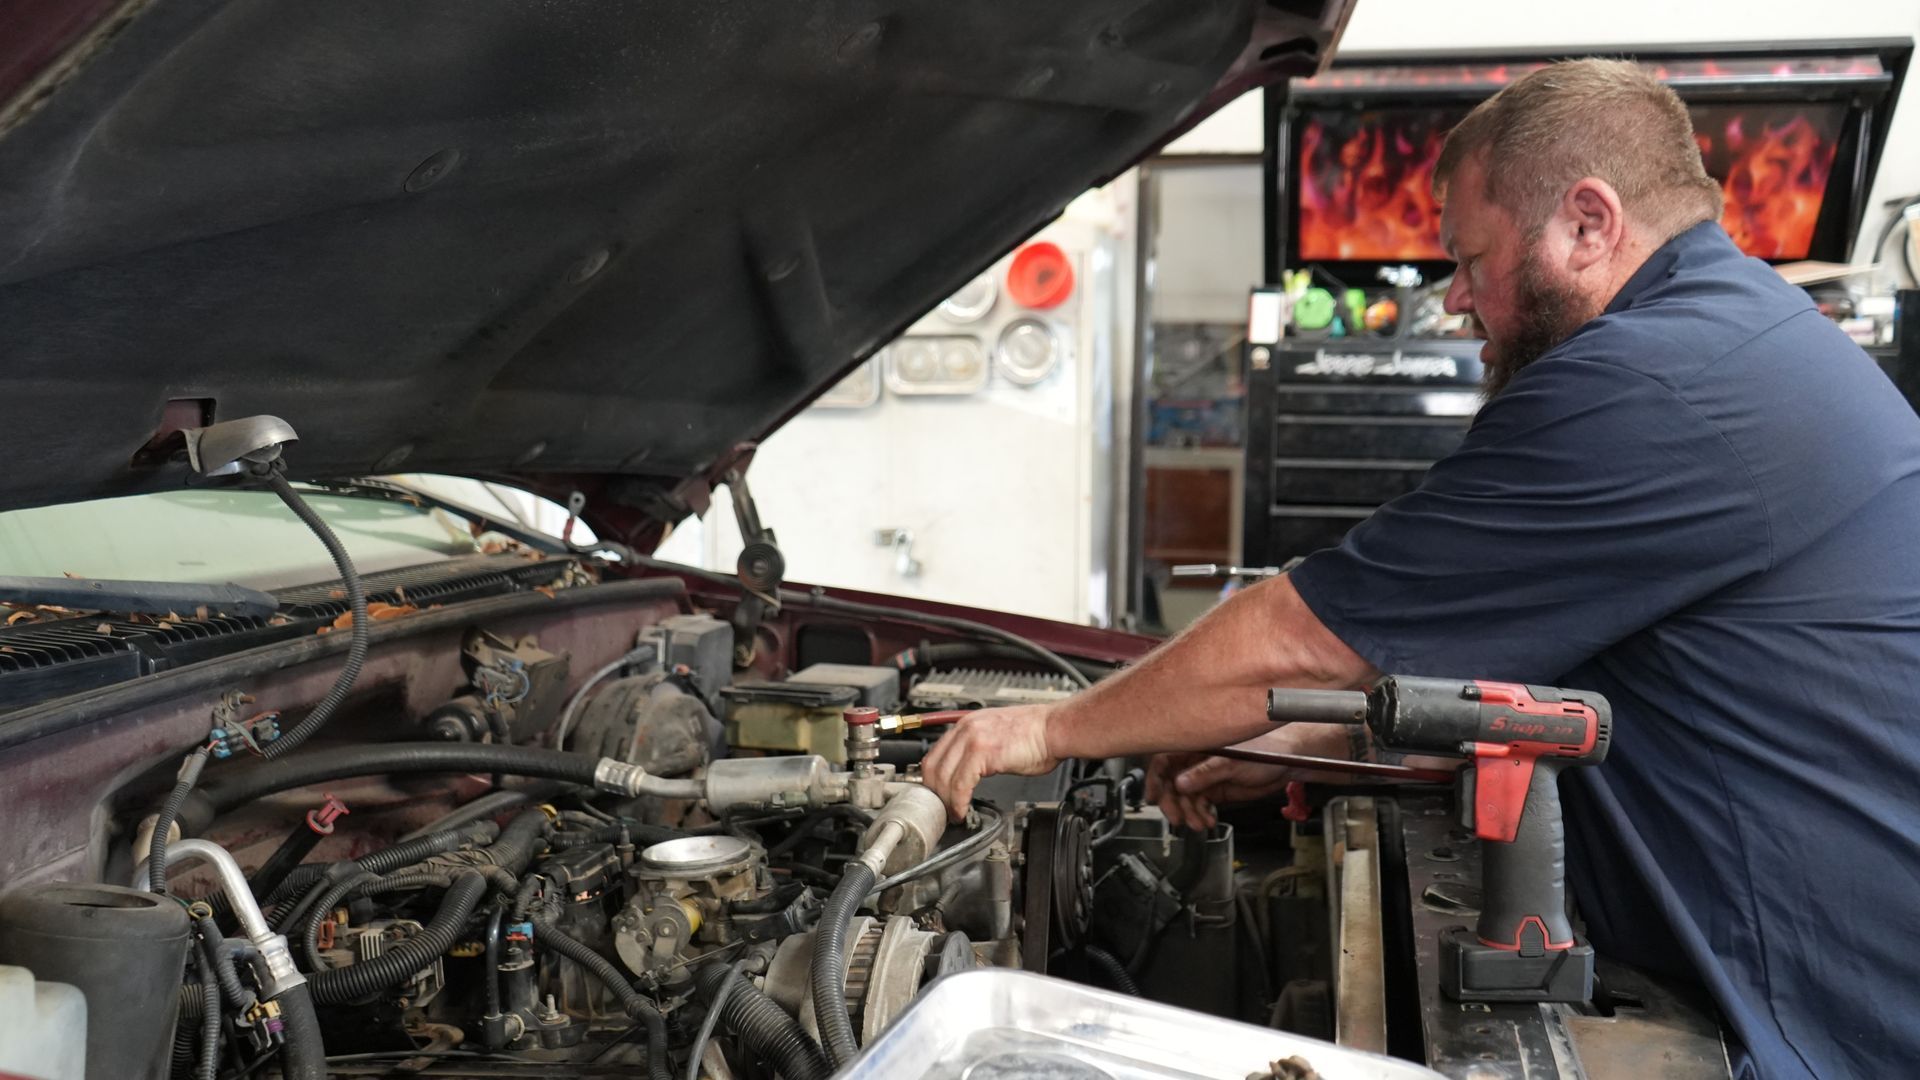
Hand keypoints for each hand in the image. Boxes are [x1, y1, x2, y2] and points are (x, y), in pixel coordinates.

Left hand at [921, 704, 1059, 820]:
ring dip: (945, 802)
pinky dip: (958, 802)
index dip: (932, 781)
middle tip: (941, 810)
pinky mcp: (982, 752)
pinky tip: (962, 810)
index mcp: (966, 724)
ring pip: (943, 777)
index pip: (934, 755)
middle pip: (932, 766)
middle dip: (934, 793)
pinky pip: (960, 784)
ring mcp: (972, 739)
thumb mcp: (997, 737)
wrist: (1055, 728)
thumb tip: (966, 773)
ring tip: (953, 814)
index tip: (937, 796)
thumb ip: (977, 751)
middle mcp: (965, 728)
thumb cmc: (1036, 735)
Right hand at [1144, 723, 1341, 828]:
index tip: (1153, 796)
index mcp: (1196, 744)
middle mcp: (1196, 760)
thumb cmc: (1267, 749)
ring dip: (1188, 812)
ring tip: (1199, 824)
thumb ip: (1205, 773)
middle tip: (1178, 818)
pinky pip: (1199, 805)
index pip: (1164, 760)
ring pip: (1185, 798)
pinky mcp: (1215, 789)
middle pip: (1171, 782)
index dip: (1155, 778)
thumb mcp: (1232, 762)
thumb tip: (1180, 784)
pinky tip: (1207, 821)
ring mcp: (1205, 776)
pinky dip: (1200, 815)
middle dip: (1173, 802)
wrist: (1289, 762)